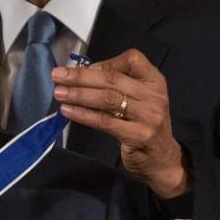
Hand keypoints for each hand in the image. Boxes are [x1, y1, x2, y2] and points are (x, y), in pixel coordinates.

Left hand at [52, 49, 187, 198]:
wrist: (162, 160)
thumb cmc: (143, 125)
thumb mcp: (138, 100)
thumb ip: (117, 86)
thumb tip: (80, 74)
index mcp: (154, 81)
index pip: (132, 60)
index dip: (105, 61)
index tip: (83, 67)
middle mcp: (154, 96)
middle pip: (113, 80)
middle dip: (81, 77)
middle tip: (57, 76)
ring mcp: (148, 116)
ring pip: (108, 99)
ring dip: (79, 94)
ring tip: (59, 93)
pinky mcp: (138, 136)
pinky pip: (105, 122)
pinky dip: (83, 115)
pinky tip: (69, 111)